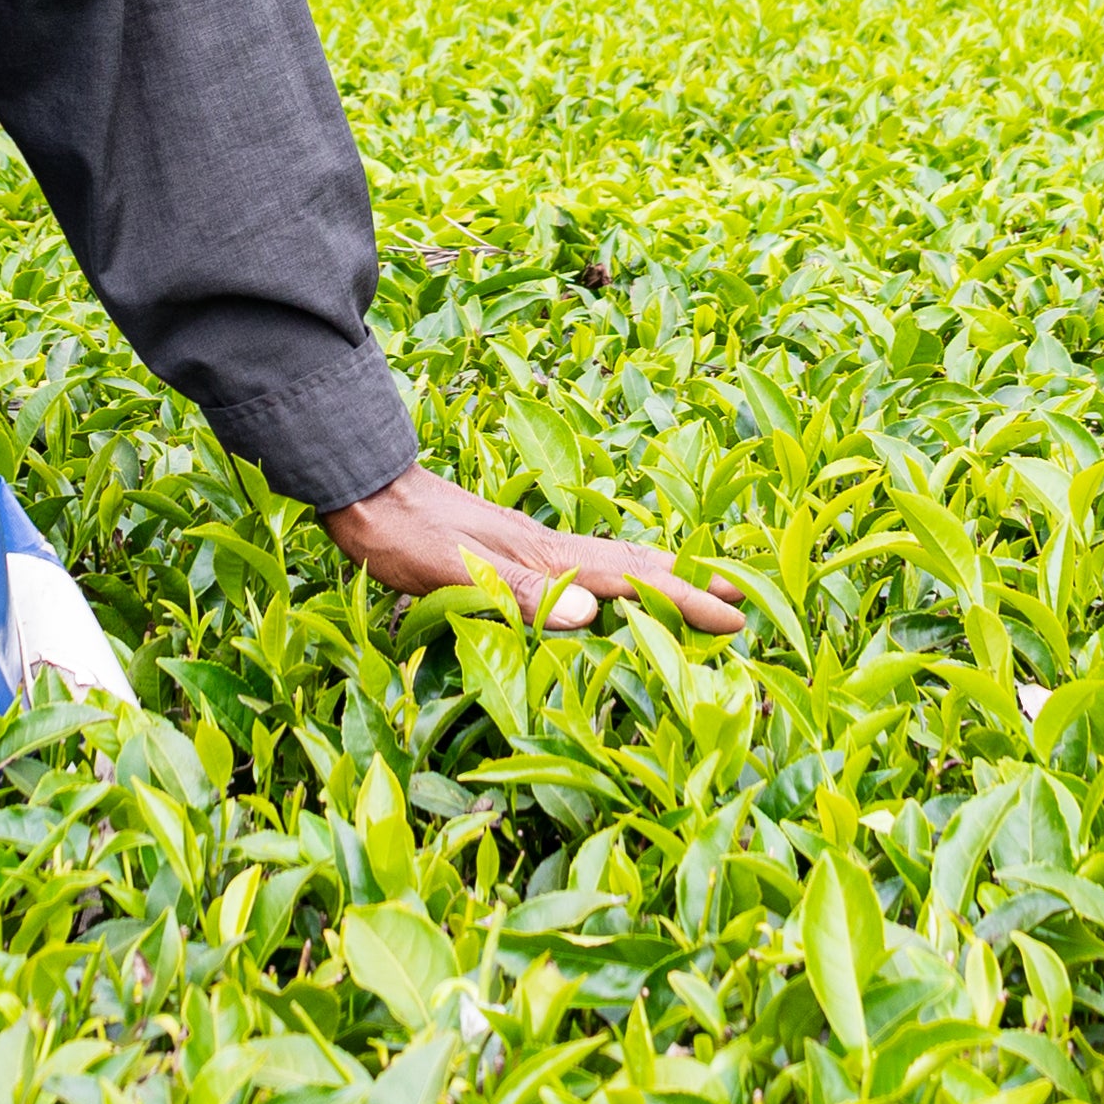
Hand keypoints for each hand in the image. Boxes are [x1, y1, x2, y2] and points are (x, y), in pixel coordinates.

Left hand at [321, 464, 742, 637]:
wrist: (359, 486)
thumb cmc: (399, 534)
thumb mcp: (452, 571)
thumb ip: (520, 595)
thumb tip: (594, 616)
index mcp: (546, 556)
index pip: (632, 582)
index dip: (685, 601)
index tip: (736, 618)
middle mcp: (549, 546)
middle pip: (636, 564)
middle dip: (691, 581)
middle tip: (744, 598)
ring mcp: (531, 544)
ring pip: (613, 561)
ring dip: (660, 577)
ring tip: (700, 589)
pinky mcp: (510, 548)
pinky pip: (583, 564)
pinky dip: (618, 575)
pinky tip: (610, 588)